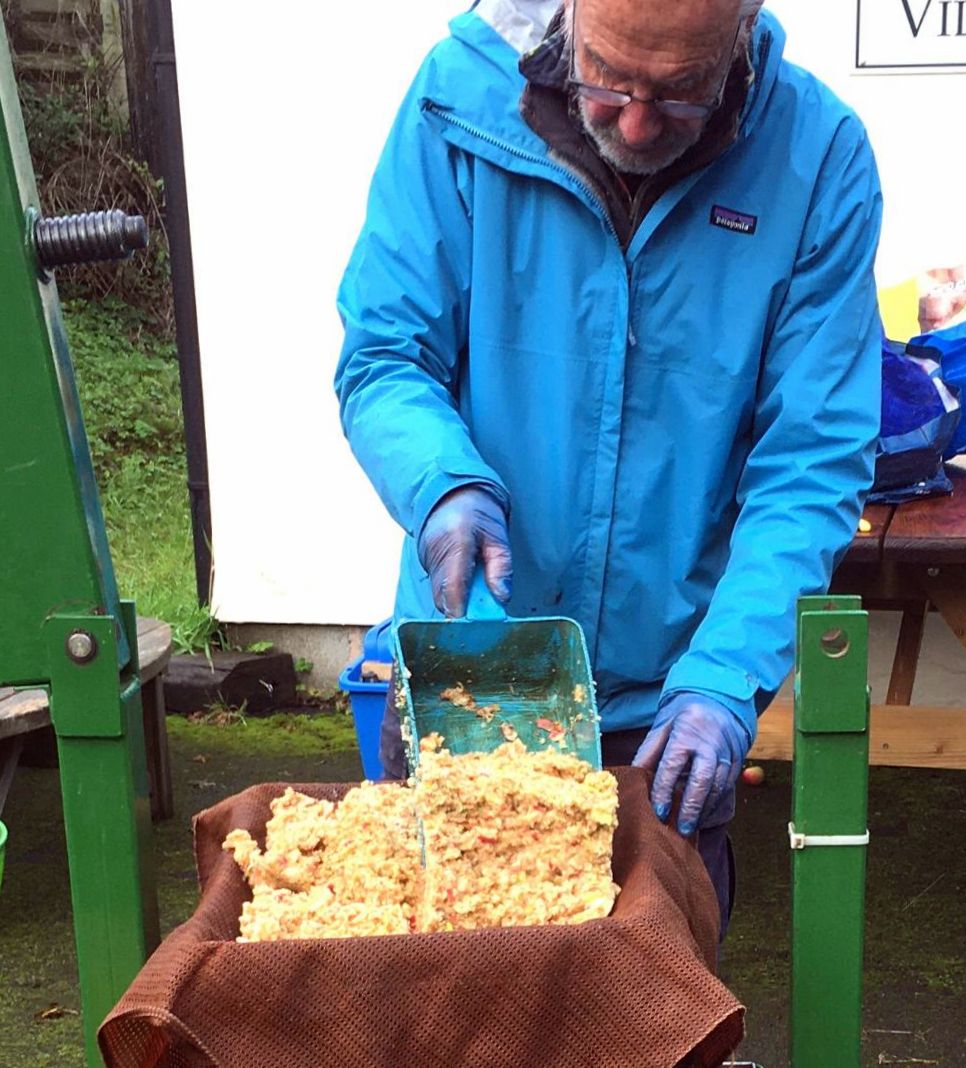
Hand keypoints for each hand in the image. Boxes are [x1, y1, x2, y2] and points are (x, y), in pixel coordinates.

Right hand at [417, 486, 511, 616]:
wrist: (449, 495)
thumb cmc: (477, 512)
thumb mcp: (497, 535)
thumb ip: (501, 566)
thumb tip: (502, 597)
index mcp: (456, 542)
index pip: (454, 585)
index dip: (464, 610)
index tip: (480, 626)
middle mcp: (436, 555)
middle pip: (445, 598)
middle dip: (465, 613)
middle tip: (487, 618)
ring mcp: (428, 562)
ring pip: (441, 598)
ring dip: (460, 606)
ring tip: (480, 601)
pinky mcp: (428, 568)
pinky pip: (439, 592)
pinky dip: (455, 598)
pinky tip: (469, 593)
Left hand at [632, 692, 749, 837]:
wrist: (719, 701)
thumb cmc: (684, 717)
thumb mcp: (663, 727)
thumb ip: (649, 751)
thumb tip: (633, 775)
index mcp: (686, 732)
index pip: (673, 765)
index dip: (664, 790)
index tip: (659, 811)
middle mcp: (709, 744)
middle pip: (701, 780)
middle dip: (690, 807)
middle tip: (681, 829)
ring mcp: (727, 752)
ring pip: (718, 786)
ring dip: (704, 810)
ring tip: (691, 828)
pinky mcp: (738, 760)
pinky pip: (728, 786)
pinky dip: (716, 803)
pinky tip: (705, 814)